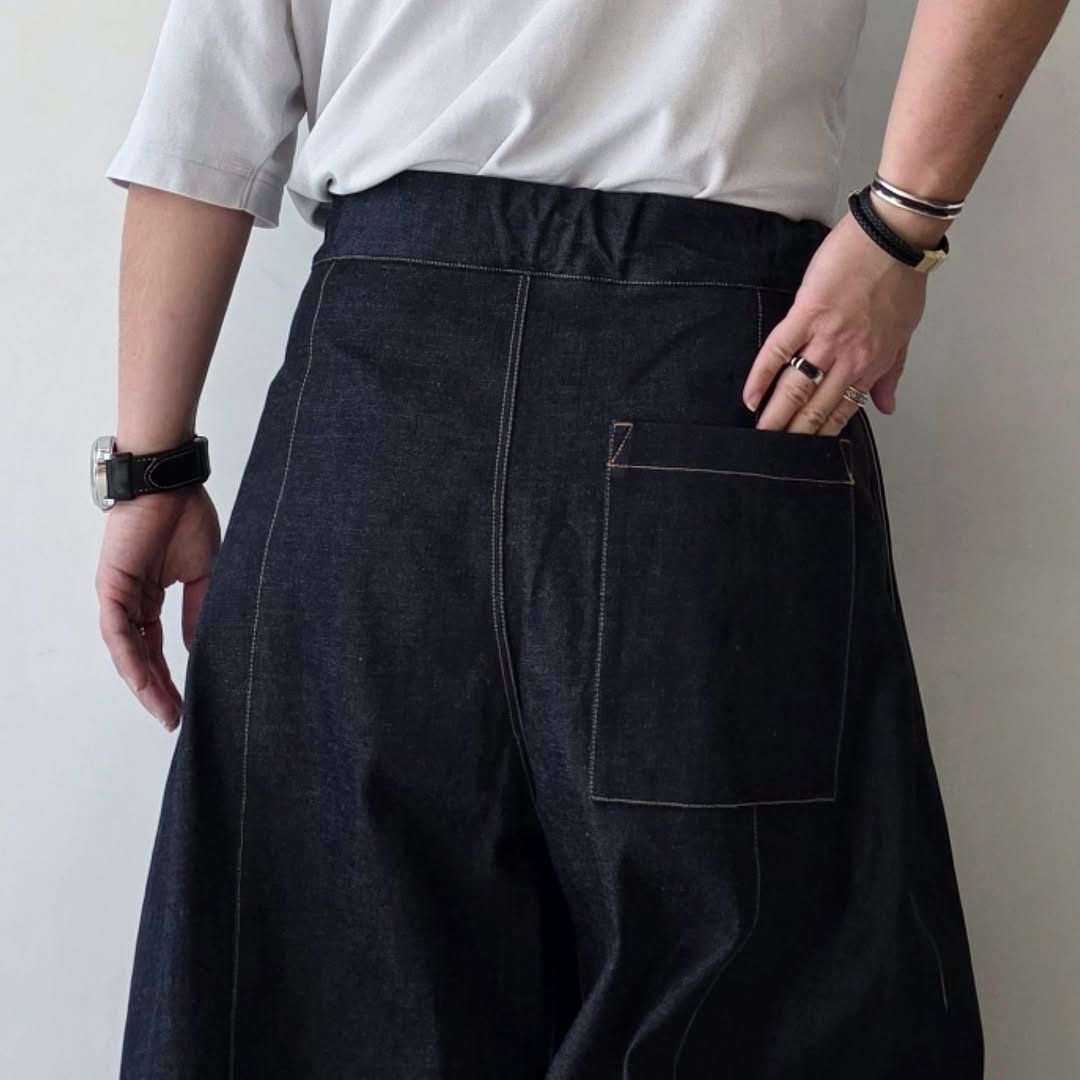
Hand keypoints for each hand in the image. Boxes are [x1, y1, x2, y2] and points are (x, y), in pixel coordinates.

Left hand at [95, 486, 220, 730]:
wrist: (170, 484)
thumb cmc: (186, 517)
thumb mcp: (203, 574)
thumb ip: (198, 611)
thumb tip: (198, 648)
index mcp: (152, 596)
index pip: (157, 647)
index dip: (170, 677)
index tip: (187, 705)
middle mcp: (131, 601)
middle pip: (140, 656)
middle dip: (157, 691)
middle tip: (175, 719)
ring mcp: (118, 595)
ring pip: (127, 652)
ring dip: (144, 684)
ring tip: (165, 710)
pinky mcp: (111, 587)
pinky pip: (119, 632)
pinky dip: (132, 659)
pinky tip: (147, 682)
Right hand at [741, 210, 929, 433]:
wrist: (894, 237)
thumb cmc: (901, 280)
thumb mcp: (904, 332)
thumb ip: (891, 373)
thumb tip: (886, 408)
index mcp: (871, 365)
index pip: (842, 412)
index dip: (821, 436)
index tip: (804, 455)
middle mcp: (848, 358)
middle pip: (815, 407)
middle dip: (793, 435)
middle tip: (772, 456)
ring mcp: (825, 337)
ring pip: (796, 387)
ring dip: (775, 415)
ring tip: (758, 436)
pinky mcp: (805, 314)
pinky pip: (778, 350)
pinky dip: (762, 376)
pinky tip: (750, 397)